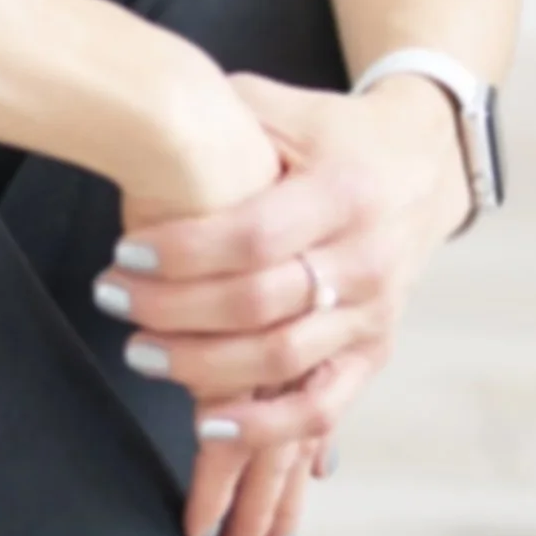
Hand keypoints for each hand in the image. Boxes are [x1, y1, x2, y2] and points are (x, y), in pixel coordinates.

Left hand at [111, 67, 472, 535]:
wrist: (422, 166)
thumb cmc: (332, 134)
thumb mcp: (286, 108)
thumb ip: (224, 112)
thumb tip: (144, 111)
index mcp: (344, 190)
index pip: (255, 235)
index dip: (183, 251)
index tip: (124, 252)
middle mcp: (367, 257)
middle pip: (259, 303)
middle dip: (173, 308)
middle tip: (113, 298)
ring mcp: (375, 312)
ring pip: (282, 359)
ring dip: (201, 366)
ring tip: (141, 352)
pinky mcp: (374, 352)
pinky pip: (322, 407)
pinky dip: (265, 427)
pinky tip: (207, 426)